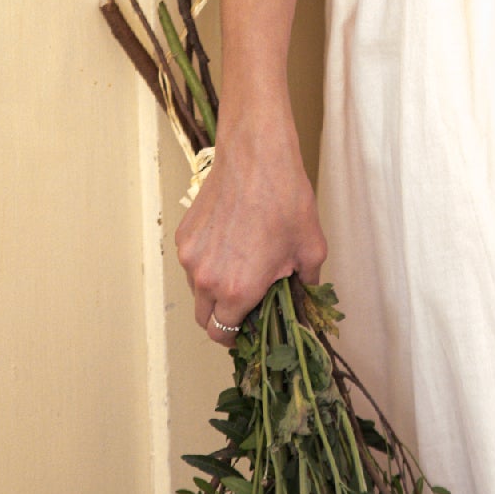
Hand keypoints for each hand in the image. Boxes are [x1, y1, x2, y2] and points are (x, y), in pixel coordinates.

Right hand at [174, 90, 325, 343]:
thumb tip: (304, 299)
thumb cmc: (286, 200)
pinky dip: (206, 264)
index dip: (237, 337)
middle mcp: (206, 278)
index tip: (249, 328)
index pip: (223, 334)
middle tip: (247, 303)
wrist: (256, 156)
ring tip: (241, 267)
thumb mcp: (311, 249)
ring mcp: (190, 256)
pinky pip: (191, 263)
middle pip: (205, 318)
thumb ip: (306, 285)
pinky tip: (230, 244)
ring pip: (197, 291)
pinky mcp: (183, 235)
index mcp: (237, 289)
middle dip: (224, 318)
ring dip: (214, 290)